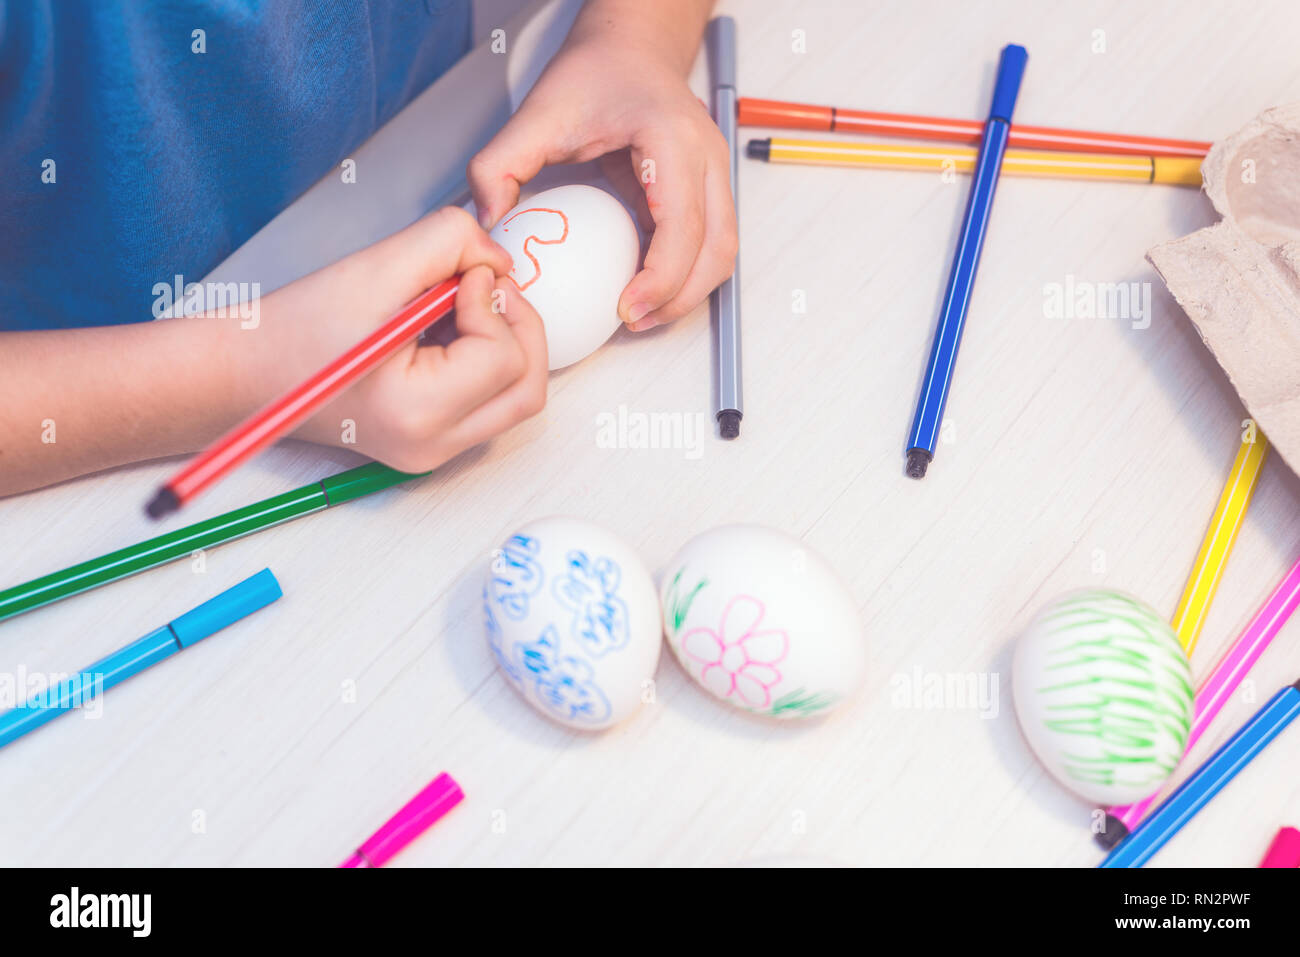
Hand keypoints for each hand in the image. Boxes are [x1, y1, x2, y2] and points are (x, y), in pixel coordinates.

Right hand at [279, 207, 548, 472]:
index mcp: (418, 414)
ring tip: (458, 308)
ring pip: (516, 397)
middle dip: (519, 326)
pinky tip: (447, 331)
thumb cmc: (294, 328)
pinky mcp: (432, 445)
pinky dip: (487, 360)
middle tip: (482, 286)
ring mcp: (435, 453)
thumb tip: (500, 259)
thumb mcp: (377, 267)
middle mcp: (433, 447)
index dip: (494, 302)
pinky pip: (490, 401)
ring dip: (505, 342)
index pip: (505, 357)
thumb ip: (450, 243)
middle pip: (528, 387)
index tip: (461, 275)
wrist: (244, 373)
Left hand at [468, 5, 735, 331]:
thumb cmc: (594, 73)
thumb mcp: (536, 113)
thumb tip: (487, 222)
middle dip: (680, 298)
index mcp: (671, 140)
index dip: (660, 278)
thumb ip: (498, 165)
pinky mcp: (710, 187)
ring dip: (690, 292)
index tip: (626, 308)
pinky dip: (687, 274)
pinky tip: (648, 289)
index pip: (683, 226)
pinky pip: (711, 243)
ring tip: (643, 315)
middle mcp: (707, 156)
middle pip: (717, 249)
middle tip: (634, 321)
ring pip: (723, 251)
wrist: (629, 47)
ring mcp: (716, 172)